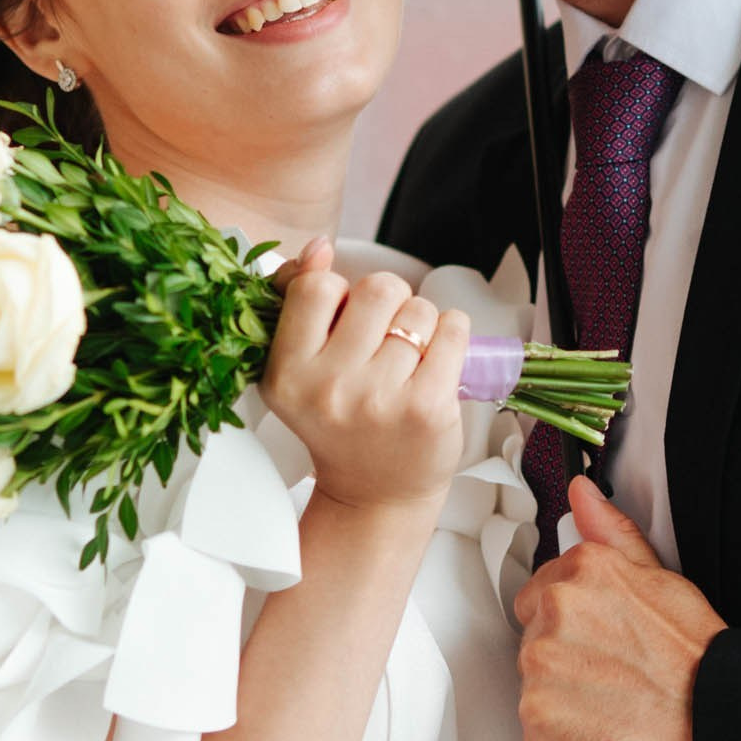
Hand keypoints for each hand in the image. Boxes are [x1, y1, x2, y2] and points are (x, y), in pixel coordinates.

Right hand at [261, 263, 469, 514]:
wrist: (376, 494)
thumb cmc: (341, 422)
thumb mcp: (302, 368)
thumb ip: (301, 300)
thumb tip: (319, 246)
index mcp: (287, 374)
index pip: (316, 287)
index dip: (338, 293)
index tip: (344, 322)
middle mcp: (328, 388)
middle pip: (377, 287)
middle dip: (389, 304)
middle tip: (384, 342)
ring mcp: (379, 399)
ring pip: (419, 309)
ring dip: (422, 325)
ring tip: (408, 362)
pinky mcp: (427, 407)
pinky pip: (454, 328)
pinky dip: (453, 335)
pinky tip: (437, 363)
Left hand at [514, 476, 724, 740]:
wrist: (715, 717)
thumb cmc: (695, 659)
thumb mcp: (661, 577)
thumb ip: (613, 534)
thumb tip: (583, 494)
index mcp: (582, 571)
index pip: (539, 596)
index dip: (570, 629)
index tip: (597, 646)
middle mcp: (556, 610)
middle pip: (534, 644)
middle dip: (565, 666)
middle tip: (613, 680)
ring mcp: (542, 664)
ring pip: (533, 692)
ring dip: (564, 709)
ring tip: (612, 710)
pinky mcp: (539, 717)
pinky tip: (600, 738)